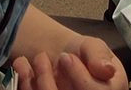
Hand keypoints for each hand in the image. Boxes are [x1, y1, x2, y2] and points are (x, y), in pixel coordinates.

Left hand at [12, 35, 126, 89]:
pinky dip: (25, 84)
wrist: (63, 56)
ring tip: (33, 59)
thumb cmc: (83, 53)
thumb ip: (99, 56)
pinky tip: (22, 67)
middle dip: (49, 80)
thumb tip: (107, 70)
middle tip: (42, 57)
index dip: (80, 77)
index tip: (67, 57)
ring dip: (36, 81)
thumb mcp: (94, 47)